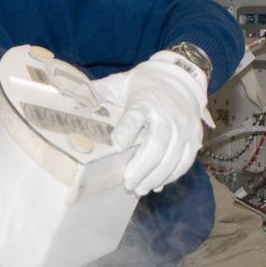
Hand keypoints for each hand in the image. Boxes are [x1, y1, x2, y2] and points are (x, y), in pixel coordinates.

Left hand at [106, 50, 214, 195]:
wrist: (179, 77)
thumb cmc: (143, 85)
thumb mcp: (119, 83)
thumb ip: (99, 93)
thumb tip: (70, 96)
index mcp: (146, 100)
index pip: (136, 116)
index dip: (127, 131)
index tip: (117, 147)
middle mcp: (168, 113)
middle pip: (156, 144)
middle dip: (142, 167)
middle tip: (128, 184)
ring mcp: (184, 126)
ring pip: (172, 156)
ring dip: (156, 176)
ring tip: (141, 189)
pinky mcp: (194, 136)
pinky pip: (186, 160)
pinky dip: (172, 175)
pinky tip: (158, 184)